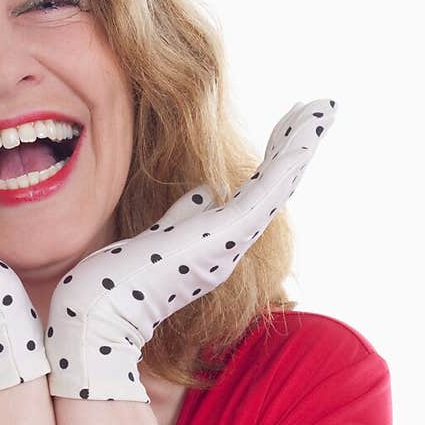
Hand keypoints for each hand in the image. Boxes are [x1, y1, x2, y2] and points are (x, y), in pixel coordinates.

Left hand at [45, 98, 336, 401]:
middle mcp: (230, 246)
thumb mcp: (159, 235)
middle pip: (273, 189)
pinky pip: (270, 185)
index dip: (272, 164)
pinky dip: (291, 152)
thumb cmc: (116, 283)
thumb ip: (185, 215)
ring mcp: (232, 241)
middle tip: (317, 113)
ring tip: (322, 108)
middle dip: (294, 149)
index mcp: (214, 247)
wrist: (102, 315)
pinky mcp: (231, 231)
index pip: (252, 197)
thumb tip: (204, 190)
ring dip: (301, 143)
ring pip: (278, 184)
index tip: (286, 131)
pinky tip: (306, 123)